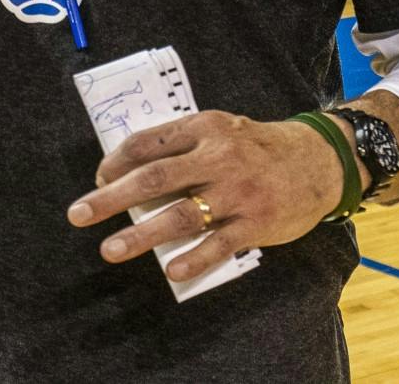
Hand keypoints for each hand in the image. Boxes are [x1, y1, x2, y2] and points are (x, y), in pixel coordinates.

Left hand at [65, 111, 351, 282]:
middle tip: (78, 214)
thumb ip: (182, 144)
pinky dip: (194, 259)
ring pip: (181, 216)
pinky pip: (219, 245)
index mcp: (204, 127)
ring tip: (111, 249)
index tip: (98, 180)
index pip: (149, 143)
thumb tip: (130, 169)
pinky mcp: (256, 222)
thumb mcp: (221, 128)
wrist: (320, 160)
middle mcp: (218, 157)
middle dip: (112, 198)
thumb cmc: (257, 146)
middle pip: (155, 178)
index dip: (117, 162)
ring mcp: (238, 192)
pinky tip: (172, 271)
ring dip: (141, 235)